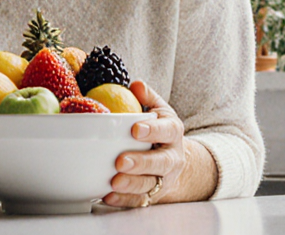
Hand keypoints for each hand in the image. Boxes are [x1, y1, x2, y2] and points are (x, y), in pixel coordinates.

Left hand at [103, 81, 186, 207]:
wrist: (175, 161)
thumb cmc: (160, 131)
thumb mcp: (159, 111)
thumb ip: (148, 97)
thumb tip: (136, 85)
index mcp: (173, 132)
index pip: (167, 131)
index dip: (153, 131)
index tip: (135, 129)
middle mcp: (172, 157)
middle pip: (160, 163)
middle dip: (141, 163)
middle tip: (121, 161)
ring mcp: (164, 178)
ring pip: (149, 184)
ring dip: (131, 184)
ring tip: (114, 182)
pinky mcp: (153, 194)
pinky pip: (139, 200)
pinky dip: (124, 200)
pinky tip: (109, 195)